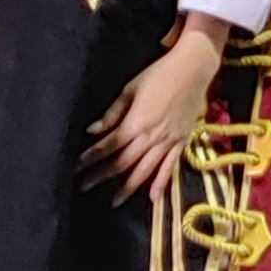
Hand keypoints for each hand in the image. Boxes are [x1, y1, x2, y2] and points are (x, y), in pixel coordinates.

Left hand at [84, 27, 223, 199]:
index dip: (91, 157)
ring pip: (145, 170)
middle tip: (86, 187)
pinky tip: (153, 197)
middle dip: (103, 175)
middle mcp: (151, 137)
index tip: (77, 167)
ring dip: (128, 187)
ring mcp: (168, 141)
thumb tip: (92, 131)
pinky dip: (161, 182)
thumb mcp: (130, 89)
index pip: (108, 146)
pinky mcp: (182, 142)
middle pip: (123, 162)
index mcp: (136, 122)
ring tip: (114, 201)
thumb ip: (112, 113)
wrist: (193, 69)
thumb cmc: (159, 74)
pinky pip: (171, 167)